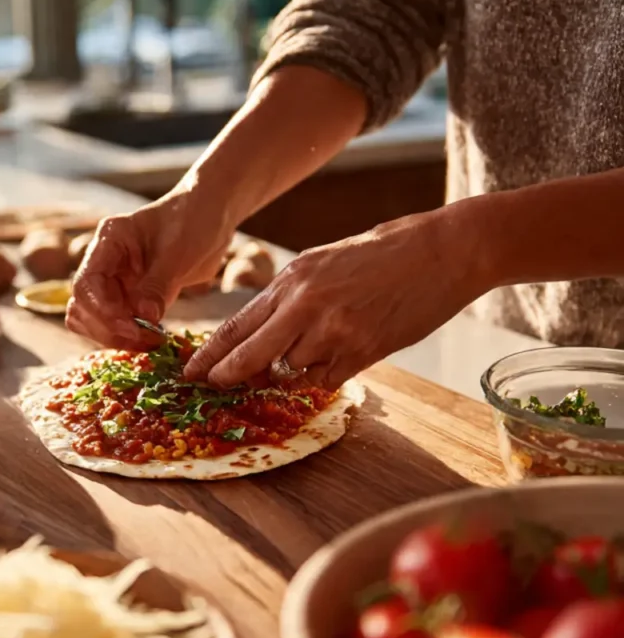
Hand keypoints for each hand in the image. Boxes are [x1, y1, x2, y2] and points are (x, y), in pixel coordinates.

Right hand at [67, 190, 231, 347]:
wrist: (211, 218)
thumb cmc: (194, 222)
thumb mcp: (178, 252)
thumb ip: (157, 285)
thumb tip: (144, 317)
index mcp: (108, 241)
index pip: (87, 282)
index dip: (103, 310)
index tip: (130, 327)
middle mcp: (105, 263)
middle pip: (84, 306)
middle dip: (109, 328)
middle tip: (144, 340)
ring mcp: (115, 282)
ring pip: (94, 320)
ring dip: (115, 337)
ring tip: (149, 342)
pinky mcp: (130, 298)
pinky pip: (117, 325)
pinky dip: (128, 338)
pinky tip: (151, 340)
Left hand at [184, 208, 486, 389]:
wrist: (445, 250)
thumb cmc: (386, 251)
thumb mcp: (325, 260)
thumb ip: (294, 295)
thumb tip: (266, 329)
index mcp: (294, 278)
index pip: (239, 324)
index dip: (212, 353)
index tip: (192, 370)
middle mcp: (307, 305)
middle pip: (252, 356)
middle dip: (228, 375)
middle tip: (211, 387)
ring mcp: (335, 331)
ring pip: (291, 371)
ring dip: (288, 373)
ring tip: (305, 355)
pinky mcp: (364, 351)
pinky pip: (327, 380)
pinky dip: (322, 377)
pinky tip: (334, 359)